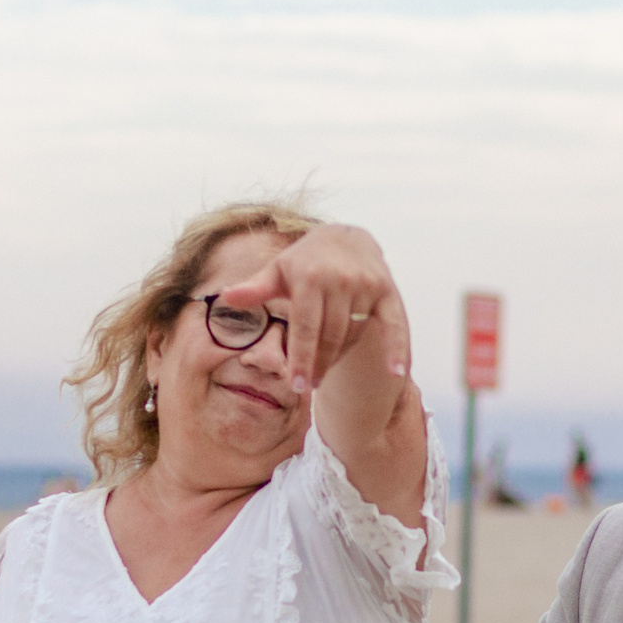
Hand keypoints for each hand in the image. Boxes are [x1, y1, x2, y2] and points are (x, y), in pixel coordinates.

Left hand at [217, 225, 412, 393]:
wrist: (346, 237)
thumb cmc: (304, 261)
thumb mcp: (277, 271)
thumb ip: (255, 289)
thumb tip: (223, 298)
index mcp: (309, 276)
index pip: (304, 327)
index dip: (301, 358)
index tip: (296, 386)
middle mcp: (339, 278)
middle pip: (329, 336)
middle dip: (318, 364)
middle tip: (307, 385)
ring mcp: (366, 284)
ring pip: (352, 335)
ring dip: (337, 358)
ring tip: (323, 372)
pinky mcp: (388, 290)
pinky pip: (395, 324)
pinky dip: (399, 348)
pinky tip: (398, 373)